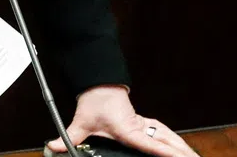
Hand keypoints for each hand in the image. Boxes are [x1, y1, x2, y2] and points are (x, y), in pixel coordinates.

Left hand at [46, 85, 196, 156]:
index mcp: (129, 130)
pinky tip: (184, 149)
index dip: (167, 152)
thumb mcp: (81, 122)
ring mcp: (146, 126)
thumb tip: (53, 146)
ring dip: (184, 148)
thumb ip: (69, 138)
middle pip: (169, 142)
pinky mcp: (147, 124)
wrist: (99, 86)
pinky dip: (177, 142)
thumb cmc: (94, 103)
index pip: (152, 145)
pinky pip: (167, 134)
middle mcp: (142, 128)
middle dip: (183, 153)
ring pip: (171, 138)